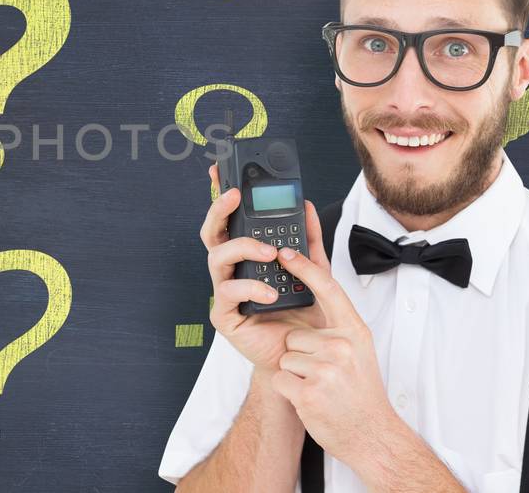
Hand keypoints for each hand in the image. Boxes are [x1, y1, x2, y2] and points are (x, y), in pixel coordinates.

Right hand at [201, 164, 334, 374]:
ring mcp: (224, 290)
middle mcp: (231, 270)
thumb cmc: (302, 316)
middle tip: (235, 195)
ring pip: (216, 257)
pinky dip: (251, 286)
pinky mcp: (224, 315)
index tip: (219, 169)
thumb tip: (307, 206)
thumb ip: (309, 242)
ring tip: (270, 252)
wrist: (304, 358)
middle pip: (213, 232)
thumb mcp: (315, 273)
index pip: (231, 221)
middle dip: (219, 209)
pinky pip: (227, 292)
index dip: (221, 195)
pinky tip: (270, 291)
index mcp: (247, 256)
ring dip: (243, 247)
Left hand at [268, 219, 398, 458]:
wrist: (371, 434)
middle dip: (301, 355)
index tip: (286, 252)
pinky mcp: (308, 391)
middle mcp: (342, 346)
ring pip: (286, 358)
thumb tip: (317, 299)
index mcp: (354, 332)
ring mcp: (325, 369)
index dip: (305, 267)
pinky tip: (310, 401)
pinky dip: (289, 391)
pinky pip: (280, 379)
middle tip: (324, 375)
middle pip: (295, 335)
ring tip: (320, 388)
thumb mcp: (359, 350)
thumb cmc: (360, 392)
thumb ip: (339, 327)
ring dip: (295, 375)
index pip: (328, 289)